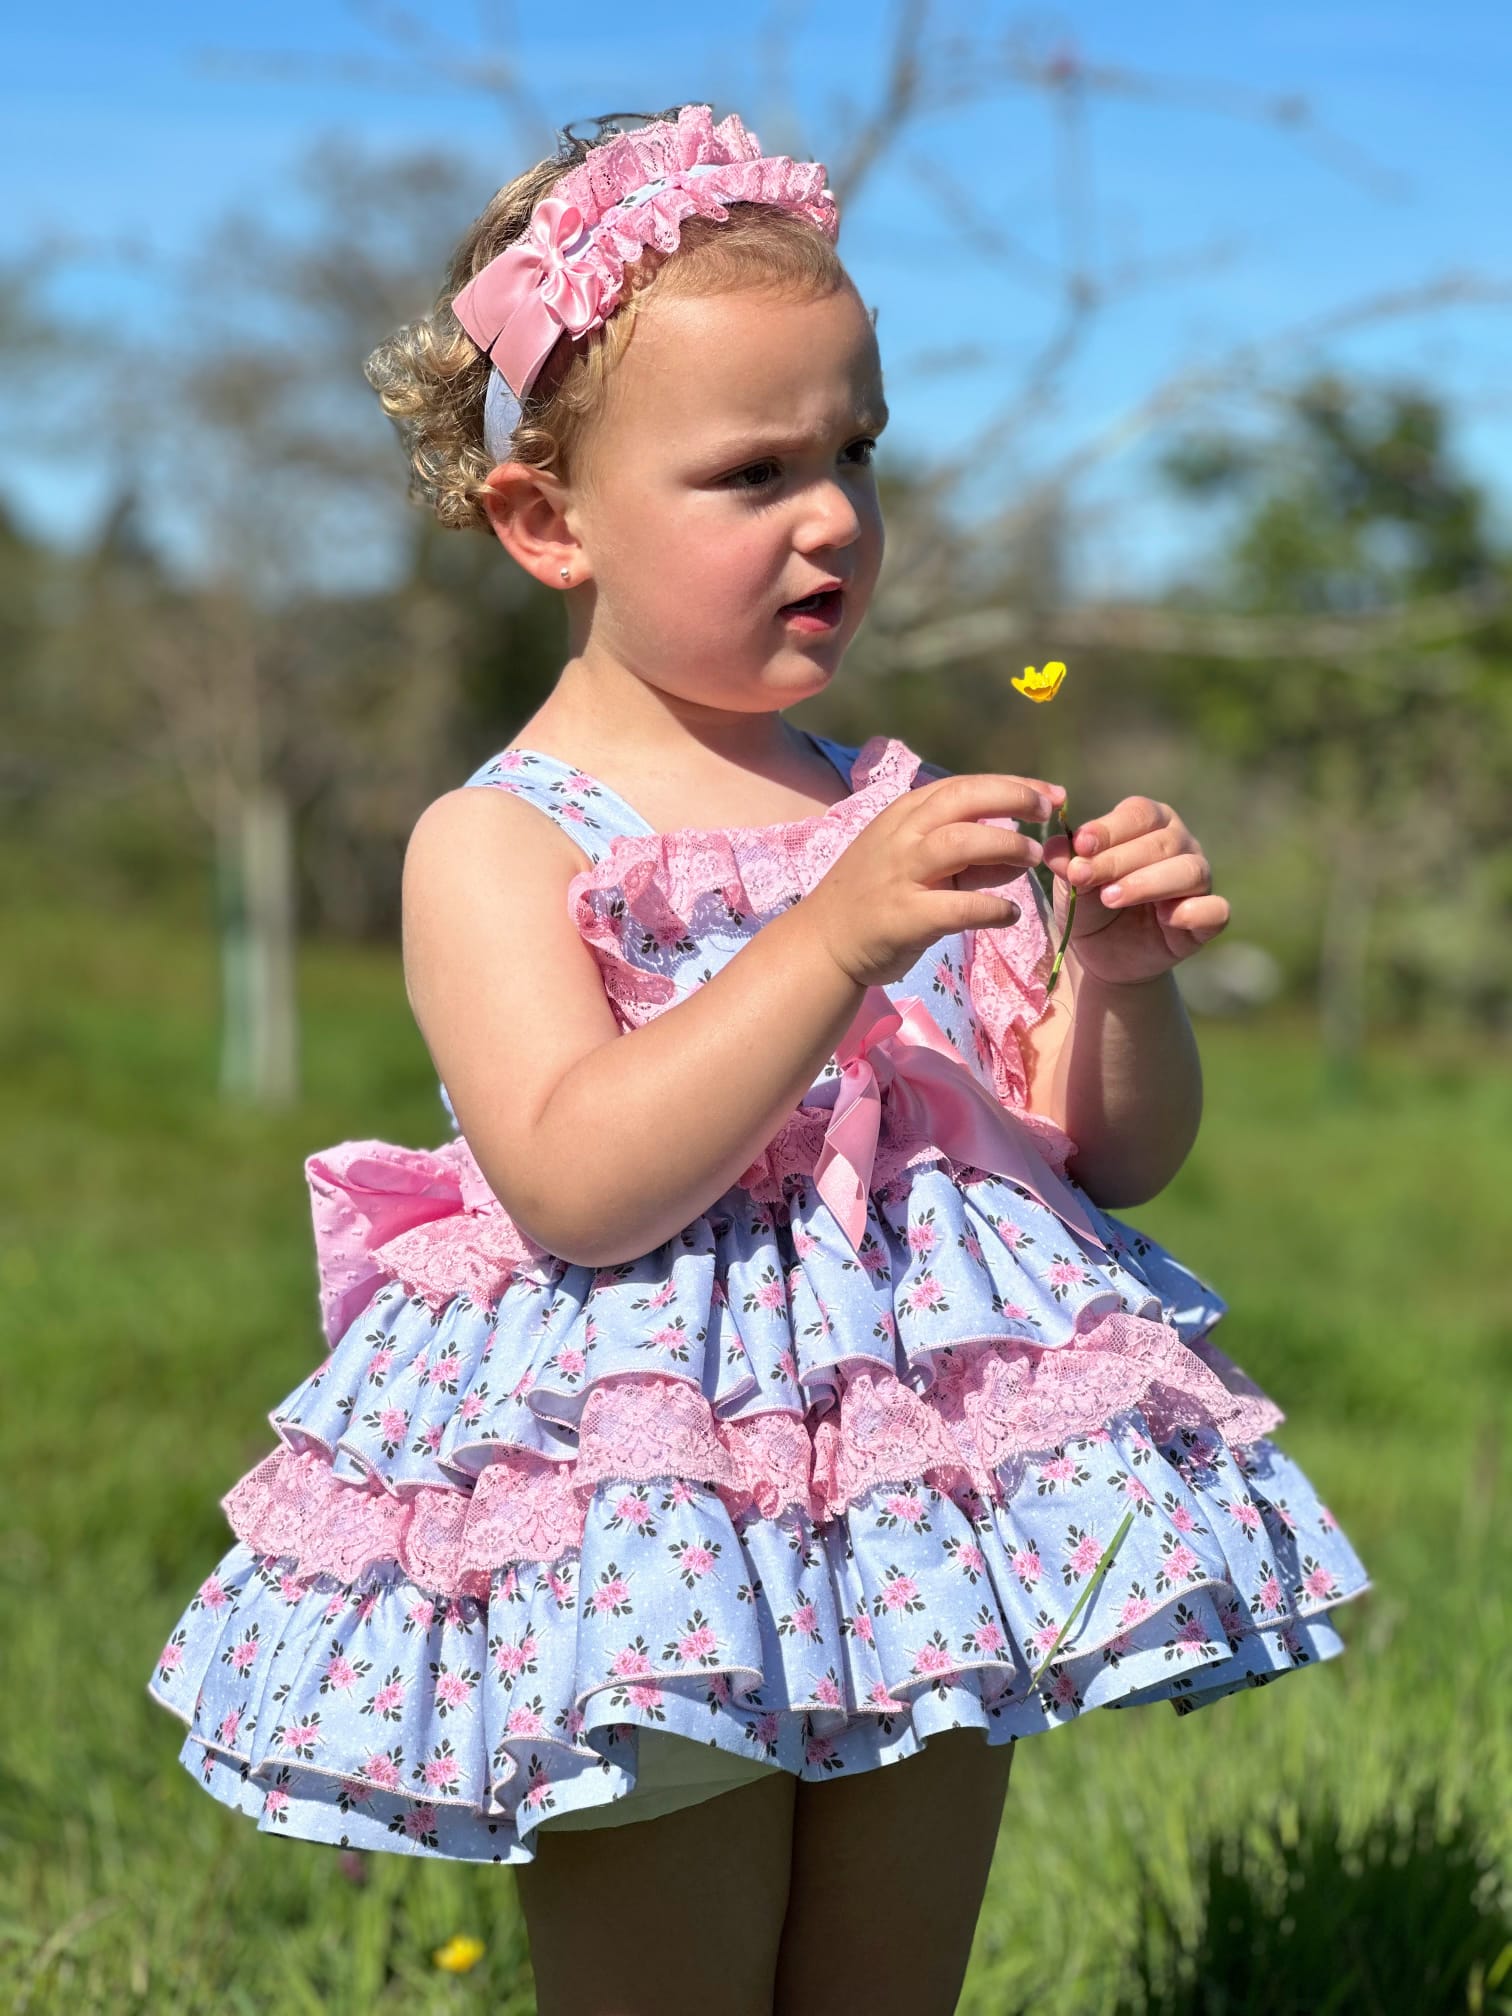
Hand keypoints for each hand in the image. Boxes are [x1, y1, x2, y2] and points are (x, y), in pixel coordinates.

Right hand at [802, 772, 1064, 988]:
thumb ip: (963, 853)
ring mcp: (901, 874)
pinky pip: (959, 907)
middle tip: (1048, 812)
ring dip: (1005, 846)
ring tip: (1033, 859)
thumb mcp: (912, 860)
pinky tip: (1009, 914)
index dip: (1011, 785)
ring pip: (961, 843)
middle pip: (963, 799)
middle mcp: (901, 836)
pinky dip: (991, 908)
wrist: (824, 942)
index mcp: (904, 815)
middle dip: (1013, 798)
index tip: (1049, 795)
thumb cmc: (873, 896)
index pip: (963, 786)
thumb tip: (1019, 852)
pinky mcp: (905, 916)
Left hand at [1040, 795, 1229, 987]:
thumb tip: (1054, 848)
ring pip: (1190, 871)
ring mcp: (1198, 881)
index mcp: (1150, 824)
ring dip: (1148, 883)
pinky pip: (1216, 910)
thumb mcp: (1070, 883)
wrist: (1101, 954)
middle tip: (1083, 877)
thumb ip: (1065, 864)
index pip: (1139, 814)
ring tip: (1110, 898)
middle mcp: (1181, 845)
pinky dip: (1195, 912)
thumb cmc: (1089, 904)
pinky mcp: (1207, 919)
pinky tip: (1169, 918)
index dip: (1110, 828)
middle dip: (1119, 860)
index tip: (1081, 844)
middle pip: (1162, 842)